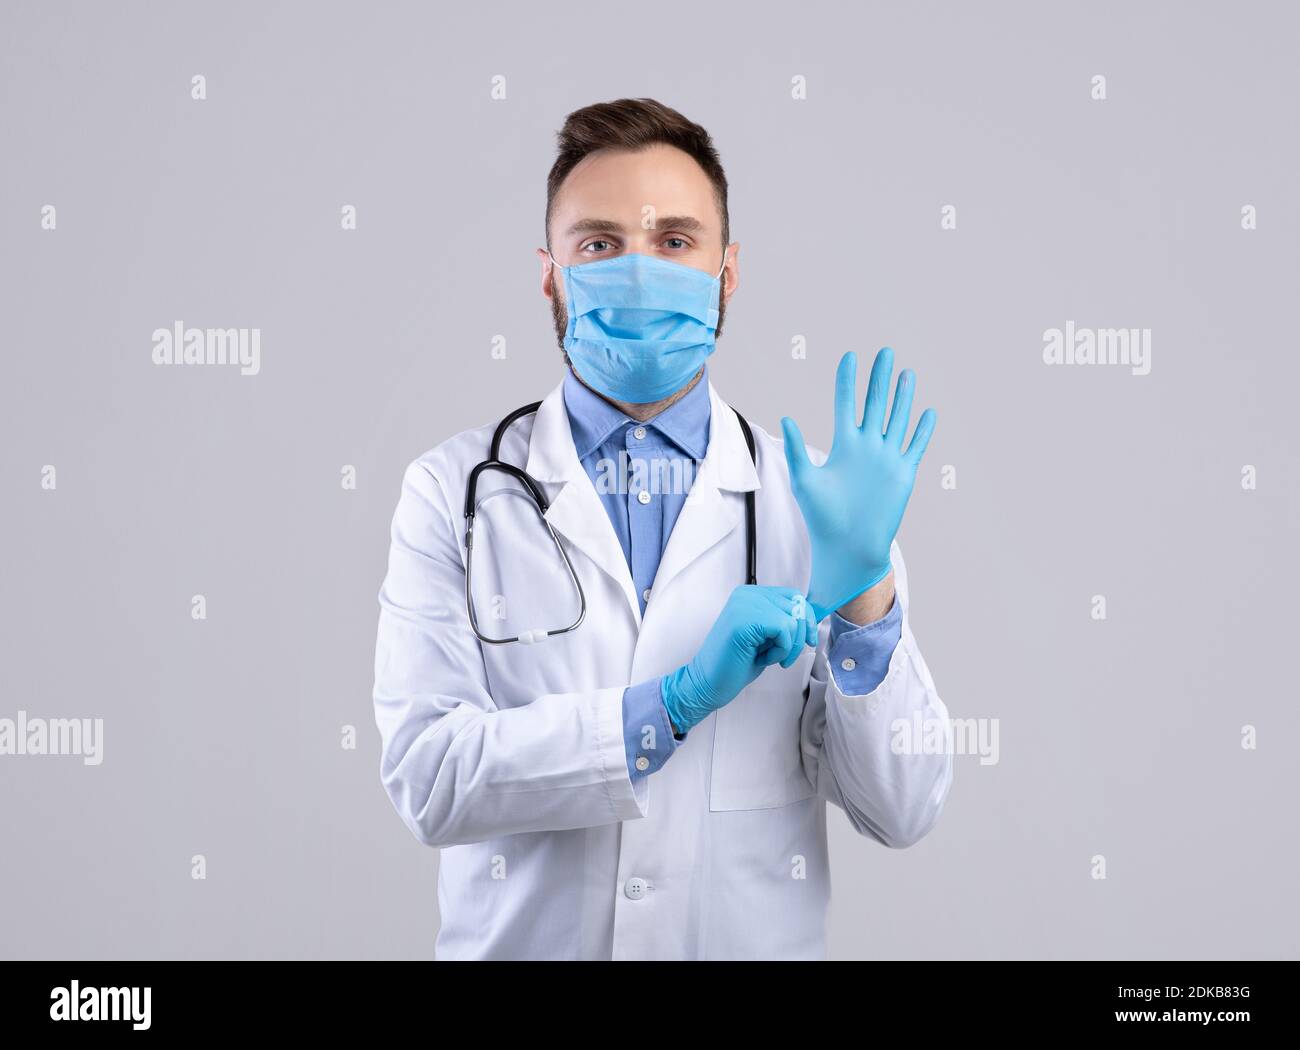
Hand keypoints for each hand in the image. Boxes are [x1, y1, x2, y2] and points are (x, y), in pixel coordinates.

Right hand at [662, 585, 817, 733]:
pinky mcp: (745, 619)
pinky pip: (784, 630)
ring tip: (769, 657)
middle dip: (799, 636)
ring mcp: (745, 604)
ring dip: (788, 645)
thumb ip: (782, 621)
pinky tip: (763, 659)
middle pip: (797, 606)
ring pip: (793, 619)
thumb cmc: (735, 663)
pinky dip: (780, 650)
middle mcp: (747, 594)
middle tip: (786, 657)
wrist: (707, 682)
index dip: (806, 620)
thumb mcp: (765, 637)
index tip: (808, 640)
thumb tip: (811, 617)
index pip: (793, 596)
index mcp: (750, 595)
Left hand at [781, 348, 935, 620]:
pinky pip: (915, 447)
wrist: (847, 547)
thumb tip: (785, 417)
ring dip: (902, 397)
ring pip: (897, 420)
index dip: (848, 381)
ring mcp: (886, 459)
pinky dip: (923, 430)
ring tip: (906, 372)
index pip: (846, 404)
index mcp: (843, 446)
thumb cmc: (821, 518)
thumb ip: (796, 449)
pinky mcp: (903, 474)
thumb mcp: (804, 480)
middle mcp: (866, 448)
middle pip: (875, 404)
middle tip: (884, 351)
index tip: (850, 356)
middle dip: (879, 378)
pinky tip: (928, 412)